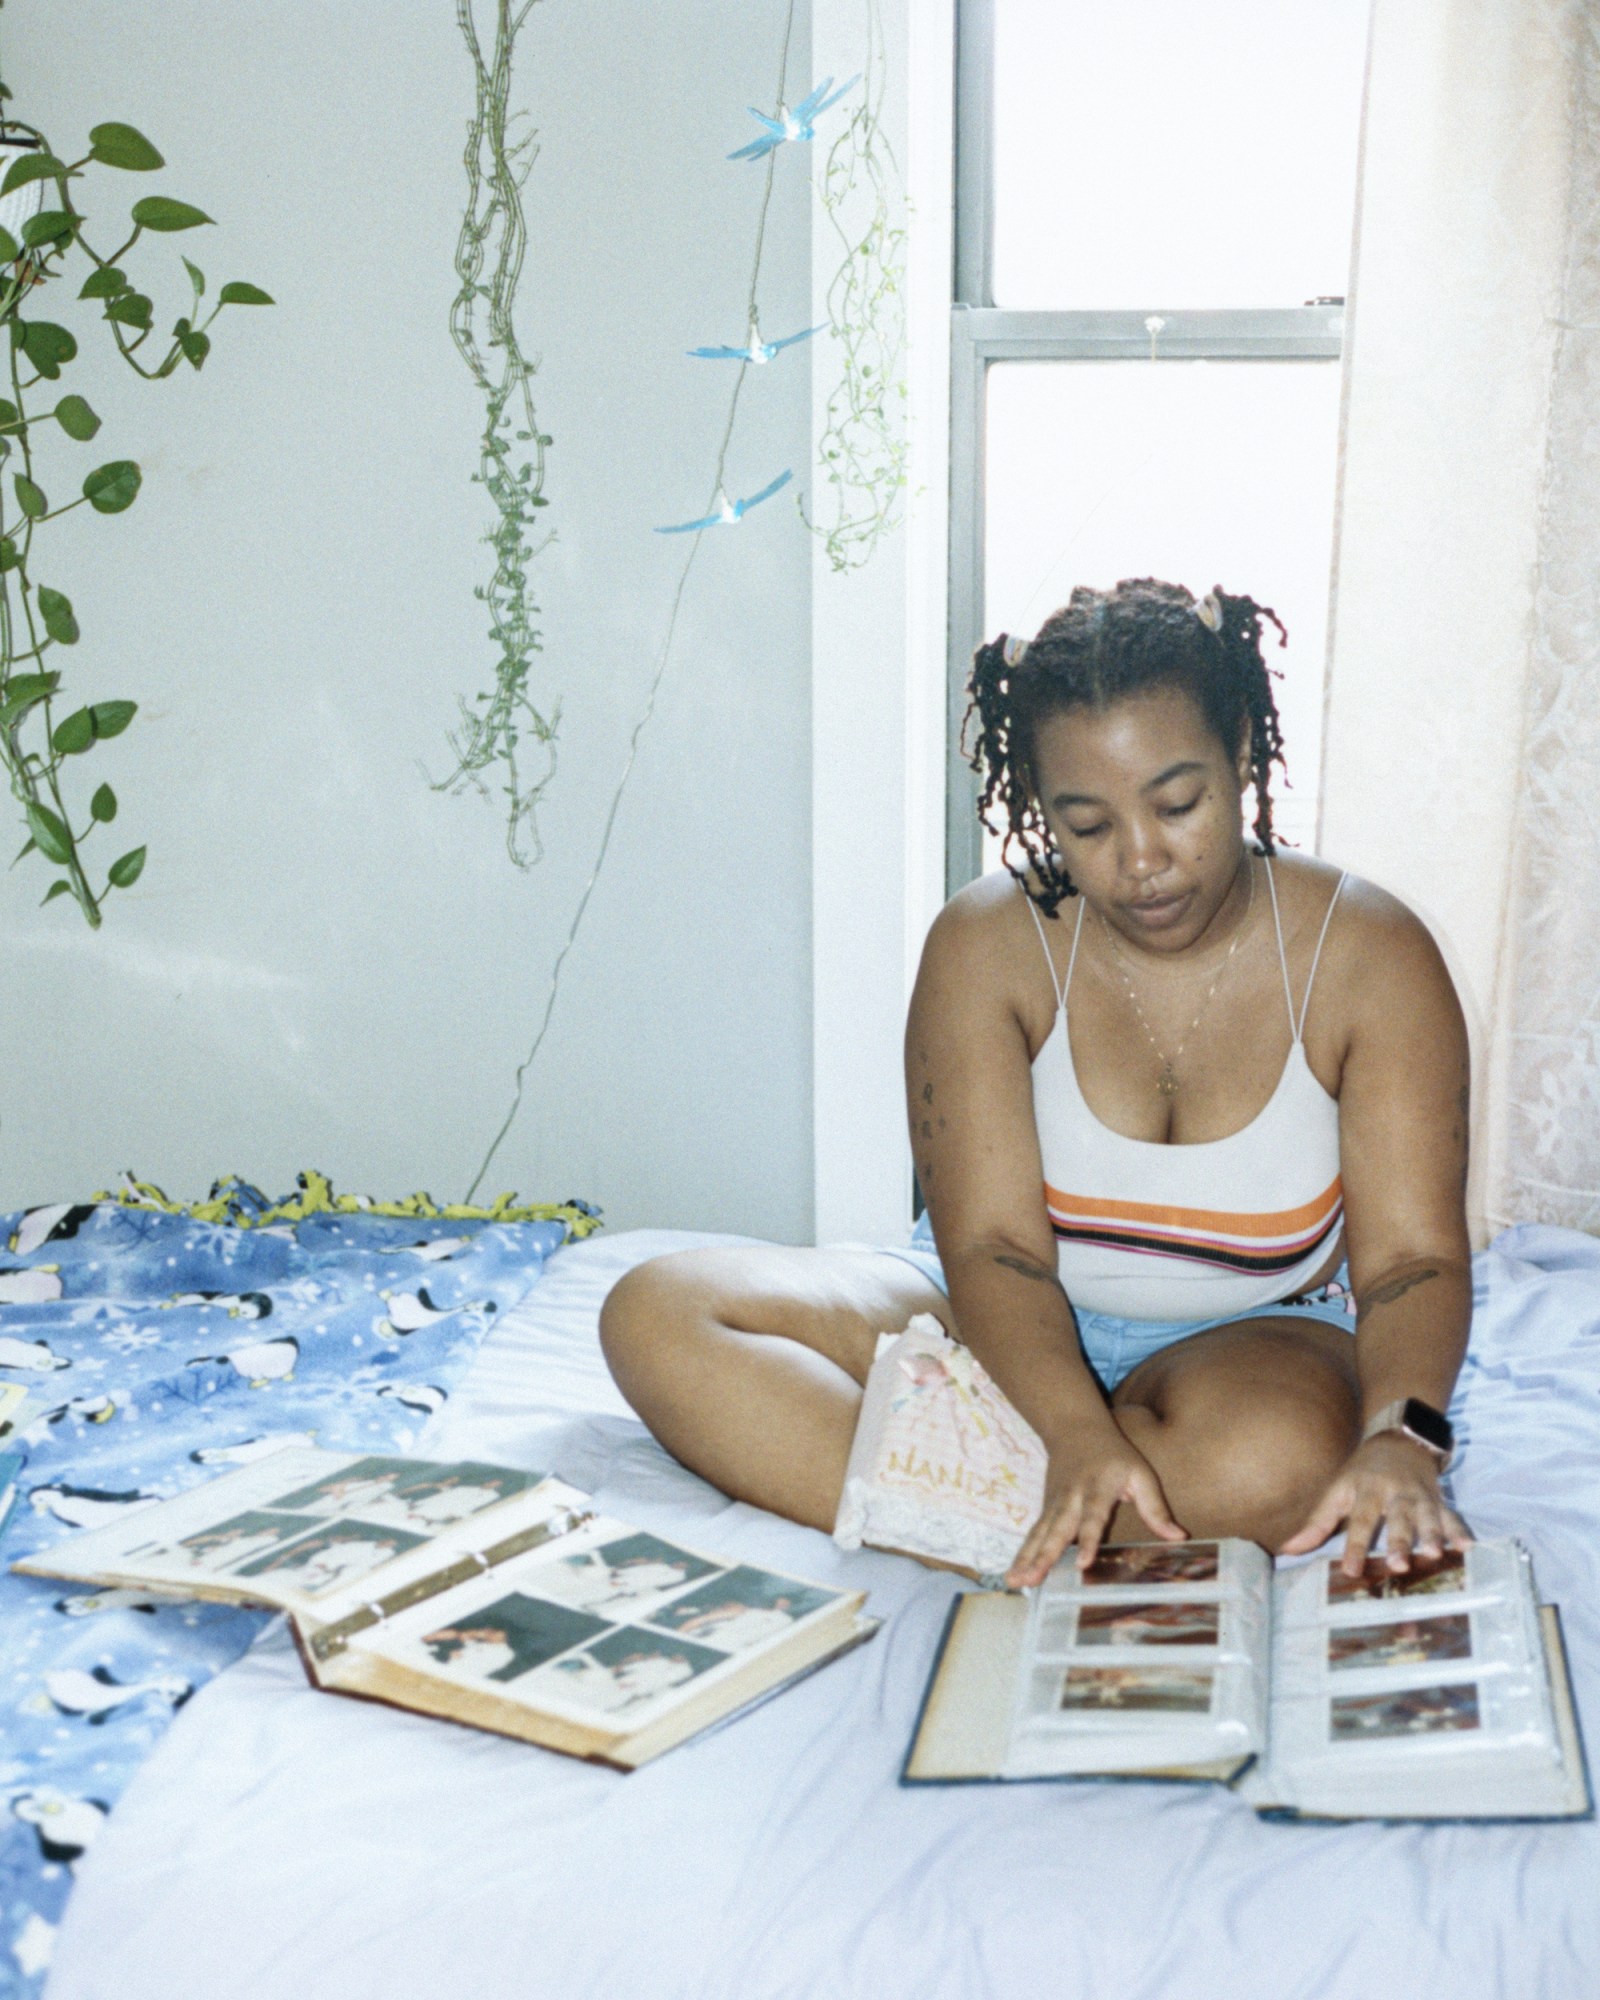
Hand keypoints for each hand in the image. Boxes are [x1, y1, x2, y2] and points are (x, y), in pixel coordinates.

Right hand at [1006, 1423, 1185, 1589]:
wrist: (1075, 1429)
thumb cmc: (1114, 1455)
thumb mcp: (1140, 1473)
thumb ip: (1156, 1507)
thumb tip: (1178, 1537)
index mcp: (1097, 1488)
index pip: (1092, 1517)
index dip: (1087, 1540)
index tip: (1082, 1563)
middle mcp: (1070, 1498)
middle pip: (1057, 1529)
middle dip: (1045, 1555)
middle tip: (1033, 1578)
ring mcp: (1053, 1504)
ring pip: (1039, 1534)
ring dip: (1027, 1558)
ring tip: (1016, 1582)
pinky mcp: (1045, 1510)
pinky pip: (1033, 1535)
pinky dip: (1022, 1555)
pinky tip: (1014, 1576)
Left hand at [1280, 1434, 1471, 1576]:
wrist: (1399, 1439)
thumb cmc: (1362, 1472)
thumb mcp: (1337, 1489)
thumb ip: (1317, 1522)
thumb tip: (1286, 1550)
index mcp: (1366, 1489)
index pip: (1359, 1521)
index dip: (1354, 1546)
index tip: (1350, 1570)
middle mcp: (1394, 1492)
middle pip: (1397, 1518)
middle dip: (1399, 1541)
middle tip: (1399, 1564)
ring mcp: (1419, 1496)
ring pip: (1427, 1516)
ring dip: (1432, 1535)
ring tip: (1435, 1554)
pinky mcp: (1438, 1500)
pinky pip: (1451, 1515)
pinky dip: (1460, 1530)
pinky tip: (1468, 1546)